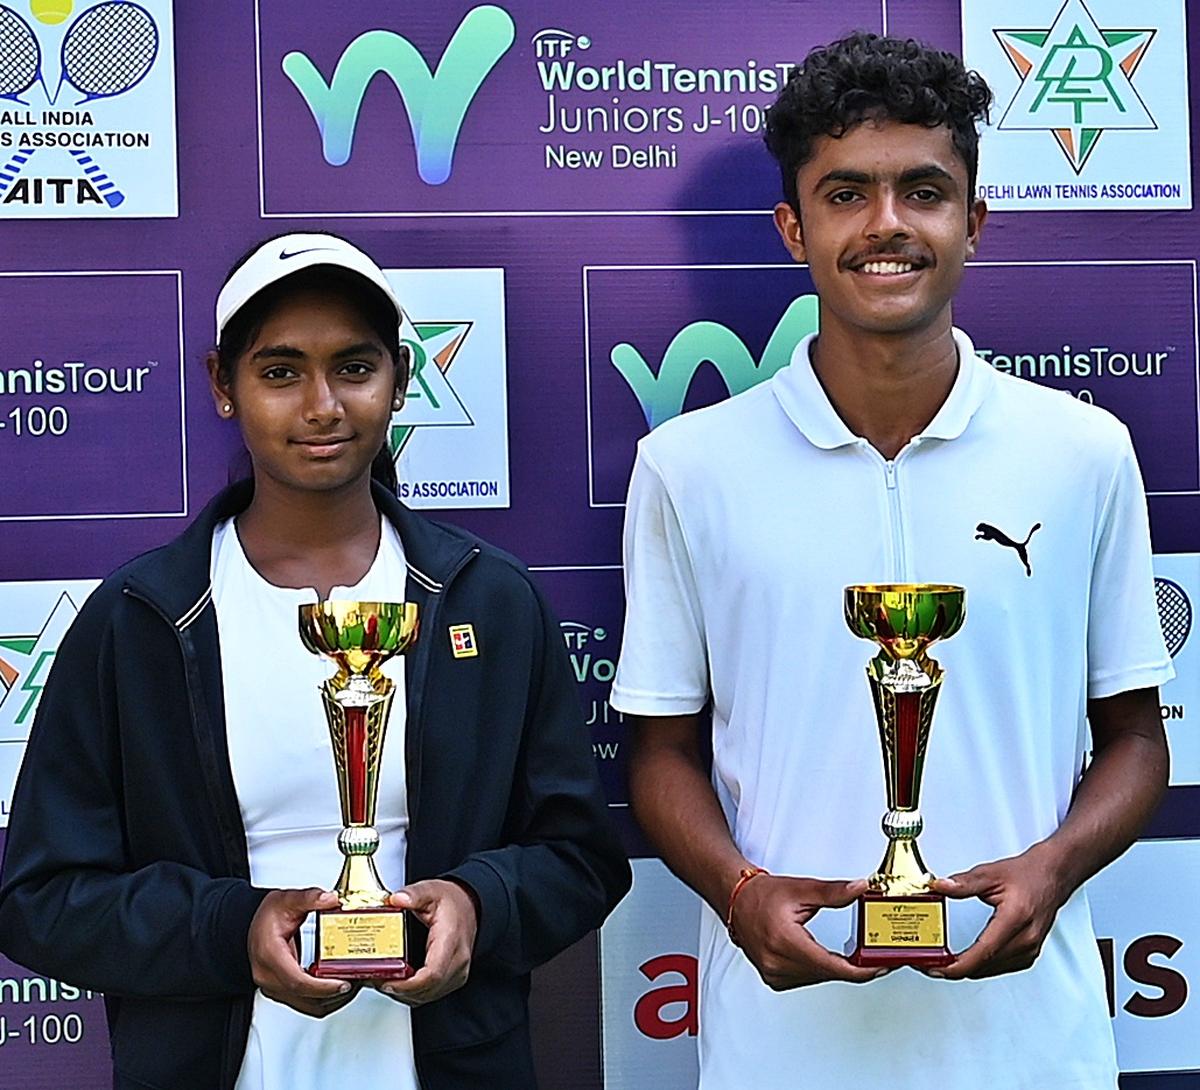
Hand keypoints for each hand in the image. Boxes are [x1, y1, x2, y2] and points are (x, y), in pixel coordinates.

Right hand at [248, 888, 358, 1016]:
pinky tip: (338, 986)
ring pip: (306, 1005)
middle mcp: (269, 977)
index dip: (322, 987)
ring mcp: (273, 987)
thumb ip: (310, 898)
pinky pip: (304, 1002)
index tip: (343, 983)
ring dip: (331, 1000)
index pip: (297, 982)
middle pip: (305, 998)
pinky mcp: (281, 990)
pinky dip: (323, 998)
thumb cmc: (266, 916)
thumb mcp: (288, 900)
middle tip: (357, 982)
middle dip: (334, 995)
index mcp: (270, 955)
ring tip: (352, 984)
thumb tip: (330, 899)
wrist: (250, 923)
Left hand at [375, 879, 478, 1005]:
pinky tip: (397, 983)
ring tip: (382, 980)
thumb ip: (413, 894)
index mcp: (451, 940)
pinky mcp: (452, 978)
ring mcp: (457, 972)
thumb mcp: (431, 890)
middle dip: (398, 989)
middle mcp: (457, 960)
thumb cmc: (453, 902)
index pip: (432, 974)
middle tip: (376, 979)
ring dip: (403, 993)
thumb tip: (397, 899)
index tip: (387, 981)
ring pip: (427, 995)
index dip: (407, 984)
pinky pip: (430, 993)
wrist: (470, 906)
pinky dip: (411, 993)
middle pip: (427, 989)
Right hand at [729, 874, 881, 988]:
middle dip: (853, 966)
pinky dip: (820, 970)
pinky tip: (825, 958)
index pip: (832, 966)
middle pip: (828, 973)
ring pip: (819, 978)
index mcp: (784, 941)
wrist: (737, 900)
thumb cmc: (762, 895)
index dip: (861, 969)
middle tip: (872, 955)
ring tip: (852, 955)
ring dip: (836, 968)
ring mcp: (773, 973)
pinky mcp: (774, 979)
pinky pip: (807, 979)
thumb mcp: (801, 889)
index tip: (880, 966)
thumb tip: (859, 888)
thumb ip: (833, 892)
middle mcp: (776, 962)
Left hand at [928, 844, 1069, 979]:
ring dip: (967, 970)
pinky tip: (967, 961)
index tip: (937, 967)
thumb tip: (939, 886)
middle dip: (955, 969)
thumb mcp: (990, 873)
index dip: (958, 965)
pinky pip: (1001, 967)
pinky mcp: (1030, 953)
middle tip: (929, 963)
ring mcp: (1030, 949)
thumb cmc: (1027, 874)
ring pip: (992, 970)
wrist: (1053, 875)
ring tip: (942, 962)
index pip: (983, 952)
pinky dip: (982, 967)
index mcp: (1016, 919)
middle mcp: (1026, 939)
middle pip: (985, 965)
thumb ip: (963, 883)